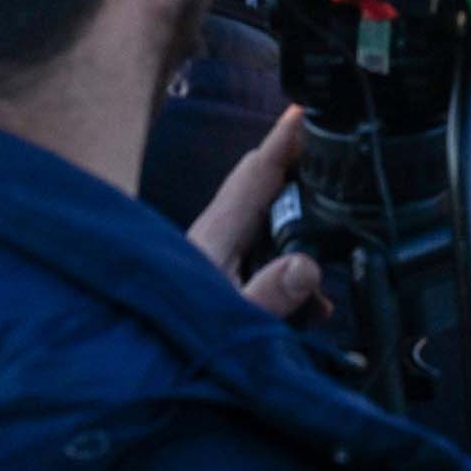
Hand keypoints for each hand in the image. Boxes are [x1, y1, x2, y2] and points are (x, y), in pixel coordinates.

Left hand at [191, 107, 326, 320]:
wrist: (135, 363)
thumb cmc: (170, 337)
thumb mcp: (229, 321)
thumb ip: (268, 296)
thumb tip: (306, 267)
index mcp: (219, 232)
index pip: (258, 170)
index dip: (286, 138)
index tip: (309, 107)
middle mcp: (220, 234)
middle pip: (266, 184)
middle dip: (300, 163)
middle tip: (335, 148)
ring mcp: (221, 255)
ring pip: (269, 220)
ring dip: (301, 220)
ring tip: (334, 218)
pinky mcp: (223, 278)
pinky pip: (266, 256)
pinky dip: (293, 266)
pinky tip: (315, 302)